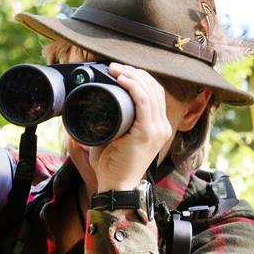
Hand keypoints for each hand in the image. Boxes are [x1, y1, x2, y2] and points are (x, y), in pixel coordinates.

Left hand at [90, 63, 173, 191]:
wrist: (115, 187)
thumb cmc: (111, 165)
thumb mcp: (114, 138)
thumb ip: (110, 123)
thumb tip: (92, 107)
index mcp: (157, 126)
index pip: (154, 93)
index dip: (139, 77)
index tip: (119, 70)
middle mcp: (162, 126)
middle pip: (154, 88)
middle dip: (134, 72)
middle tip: (114, 66)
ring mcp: (157, 129)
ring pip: (150, 91)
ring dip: (131, 75)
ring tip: (114, 68)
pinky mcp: (148, 133)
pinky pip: (144, 102)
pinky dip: (133, 86)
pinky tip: (121, 78)